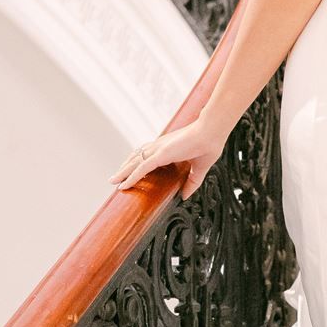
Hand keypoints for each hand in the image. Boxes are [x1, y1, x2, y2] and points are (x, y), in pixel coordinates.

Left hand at [108, 117, 226, 199]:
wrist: (213, 131)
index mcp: (168, 147)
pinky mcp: (161, 154)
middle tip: (116, 178)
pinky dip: (131, 177)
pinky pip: (141, 168)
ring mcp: (159, 149)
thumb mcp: (200, 167)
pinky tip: (123, 185)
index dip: (137, 163)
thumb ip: (192, 182)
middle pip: (136, 157)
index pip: (147, 155)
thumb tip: (185, 196)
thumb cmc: (210, 143)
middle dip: (125, 168)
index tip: (130, 171)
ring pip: (134, 163)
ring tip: (113, 181)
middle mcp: (160, 146)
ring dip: (123, 172)